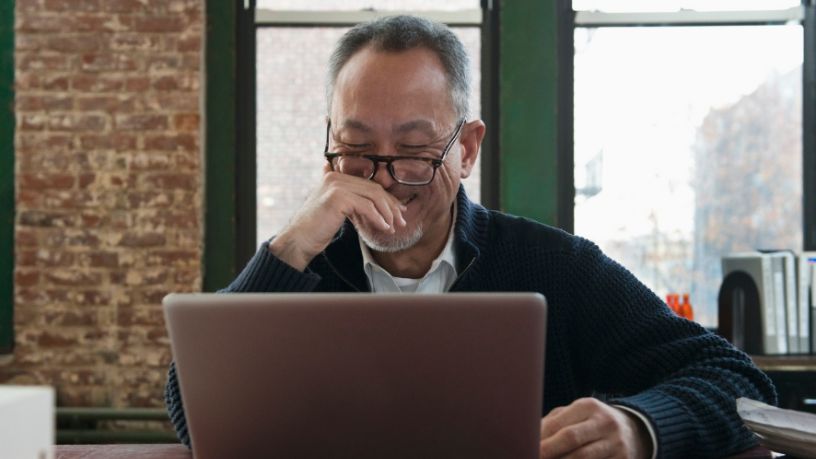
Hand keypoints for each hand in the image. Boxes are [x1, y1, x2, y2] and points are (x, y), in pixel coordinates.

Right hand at [269, 165, 406, 270]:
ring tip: (393, 228)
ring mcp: (336, 185)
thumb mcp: (337, 211)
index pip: (369, 185)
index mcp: (335, 176)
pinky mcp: (338, 197)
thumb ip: (352, 203)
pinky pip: (366, 206)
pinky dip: (378, 218)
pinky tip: (384, 228)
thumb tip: (376, 206)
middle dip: (391, 206)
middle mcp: (335, 176)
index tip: (399, 212)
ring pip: (373, 196)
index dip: (387, 198)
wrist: (298, 241)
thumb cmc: (316, 230)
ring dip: (387, 213)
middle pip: (374, 189)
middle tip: (401, 221)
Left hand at [539, 398, 649, 458]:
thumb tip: (528, 436)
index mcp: (588, 406)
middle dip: (548, 452)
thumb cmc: (592, 424)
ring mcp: (617, 444)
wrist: (635, 433)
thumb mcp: (576, 415)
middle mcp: (605, 423)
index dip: (540, 439)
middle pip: (571, 439)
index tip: (524, 448)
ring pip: (583, 458)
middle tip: (531, 457)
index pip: (558, 424)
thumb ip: (552, 423)